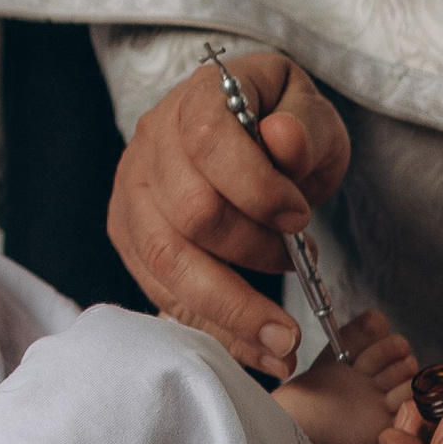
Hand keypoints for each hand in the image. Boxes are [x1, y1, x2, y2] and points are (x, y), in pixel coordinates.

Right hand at [106, 51, 351, 377]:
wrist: (255, 136)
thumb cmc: (284, 125)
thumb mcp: (312, 113)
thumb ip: (305, 126)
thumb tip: (284, 143)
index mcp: (196, 97)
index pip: (209, 140)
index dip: (256, 187)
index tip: (301, 218)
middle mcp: (151, 141)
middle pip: (189, 212)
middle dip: (253, 255)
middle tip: (305, 274)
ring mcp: (132, 191)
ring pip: (168, 262)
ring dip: (231, 311)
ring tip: (285, 343)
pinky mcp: (130, 236)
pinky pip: (162, 292)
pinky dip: (212, 327)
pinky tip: (255, 346)